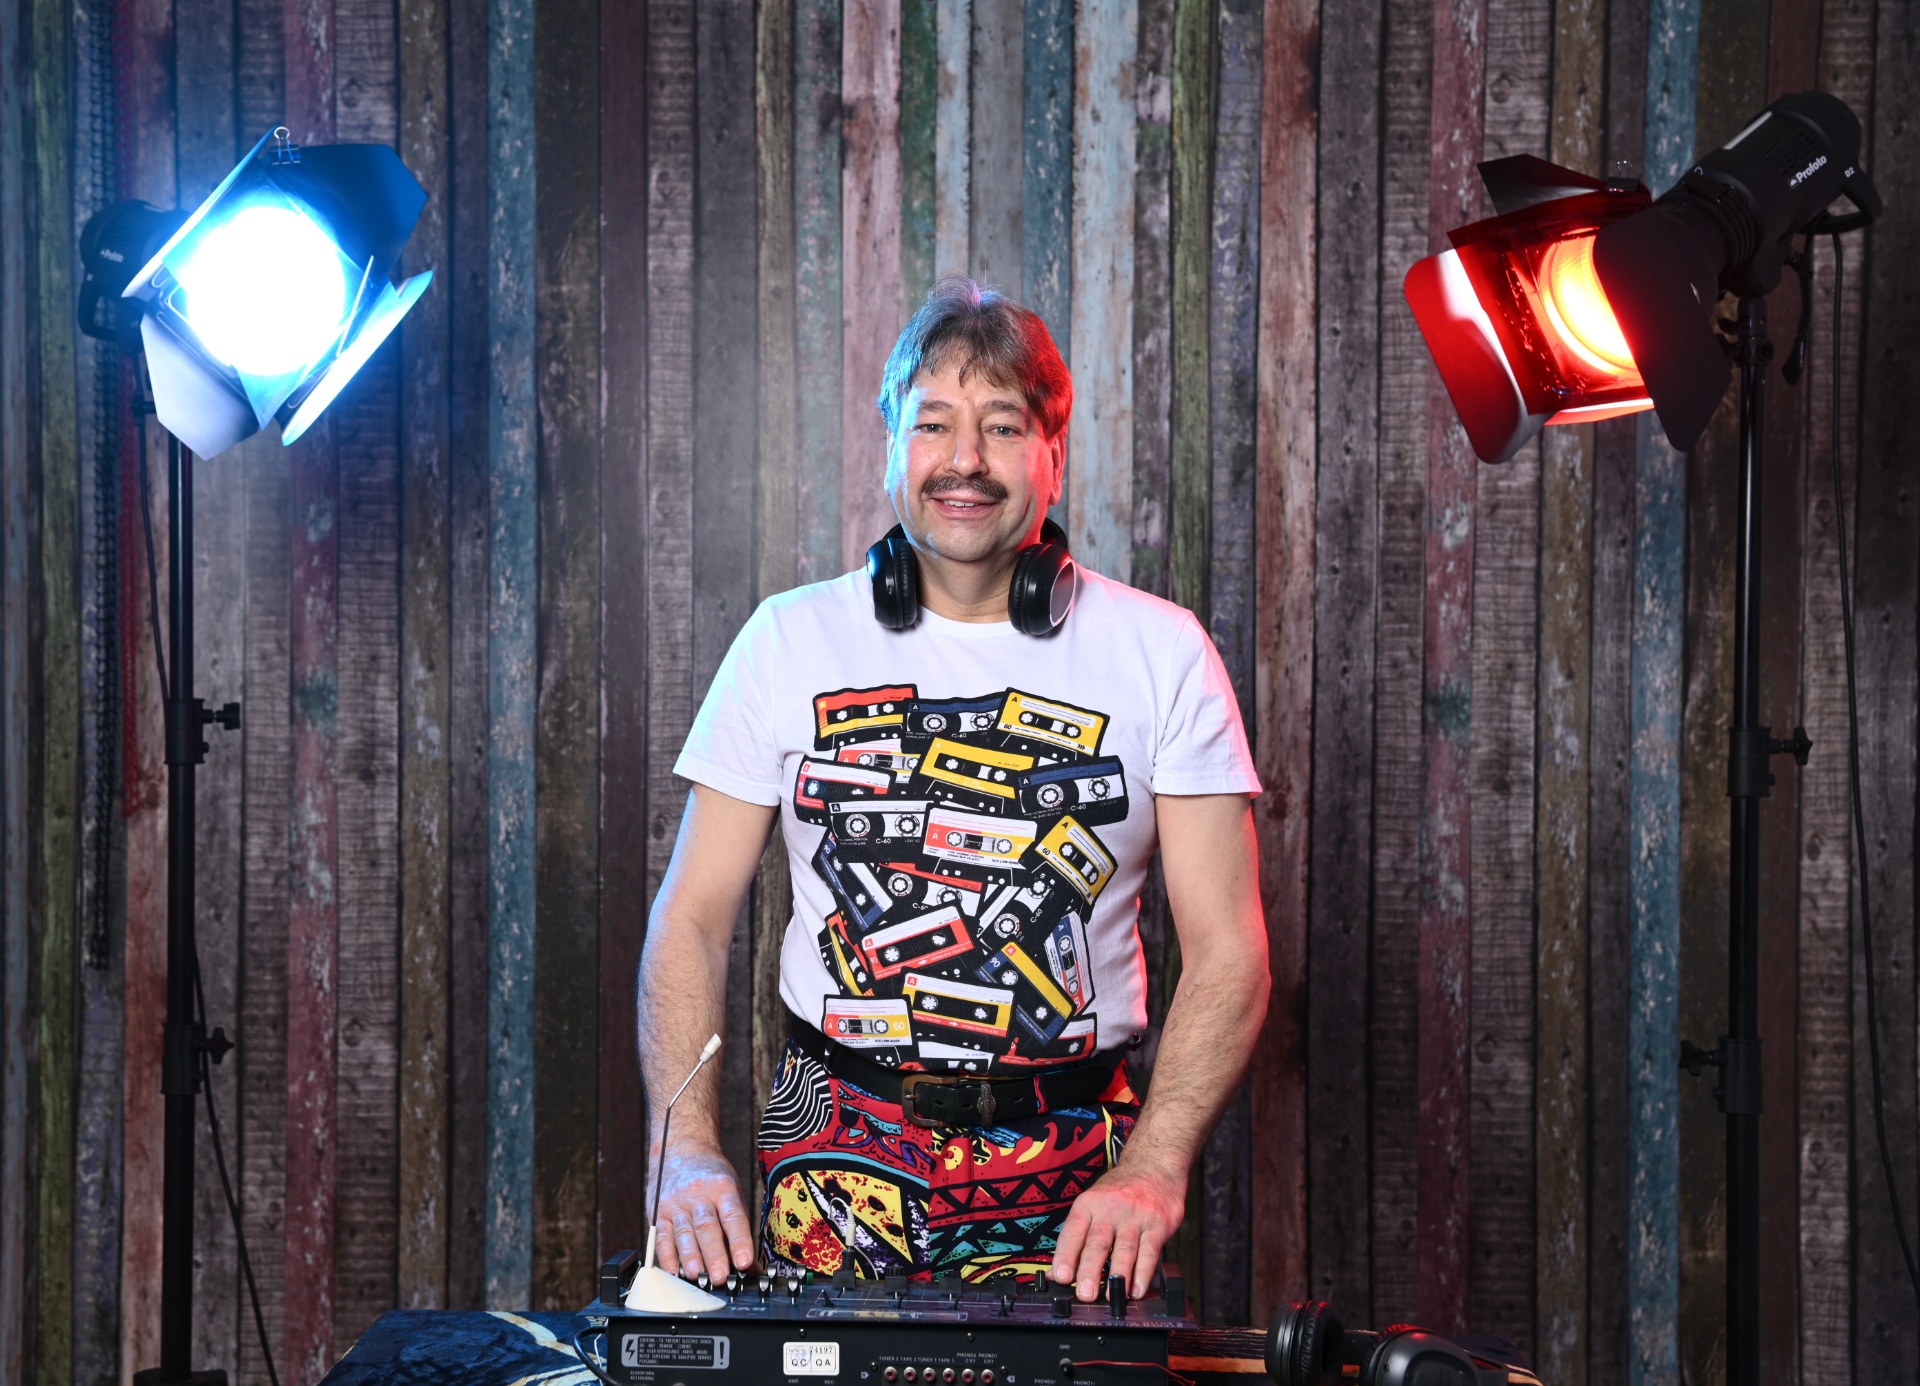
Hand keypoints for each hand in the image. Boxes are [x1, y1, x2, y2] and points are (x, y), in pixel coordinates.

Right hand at [650, 1142, 755, 1279]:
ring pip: (684, 1233)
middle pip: (707, 1227)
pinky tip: (673, 1272)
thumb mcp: (732, 1193)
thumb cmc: (712, 1177)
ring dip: (690, 1258)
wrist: (682, 1149)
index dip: (739, 1240)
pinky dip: (667, 1257)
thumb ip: (740, 1229)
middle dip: (714, 1254)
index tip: (744, 1262)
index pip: (733, 1216)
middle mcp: (699, 1194)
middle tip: (721, 1276)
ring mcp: (677, 1203)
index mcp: (723, 1188)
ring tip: (698, 1276)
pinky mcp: (659, 1213)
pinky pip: (662, 1237)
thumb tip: (752, 1268)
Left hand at [1049, 1159, 1186, 1300]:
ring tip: (1111, 1297)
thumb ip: (1075, 1239)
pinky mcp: (1157, 1225)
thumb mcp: (1092, 1204)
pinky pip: (1150, 1252)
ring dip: (1117, 1276)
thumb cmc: (1119, 1191)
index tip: (1060, 1276)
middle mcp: (1110, 1209)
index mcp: (1088, 1204)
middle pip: (1097, 1242)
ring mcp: (1135, 1217)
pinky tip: (1136, 1289)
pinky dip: (1143, 1273)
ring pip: (1124, 1249)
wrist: (1155, 1165)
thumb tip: (1055, 1273)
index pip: (1073, 1231)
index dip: (1065, 1255)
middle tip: (1085, 1293)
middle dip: (1090, 1270)